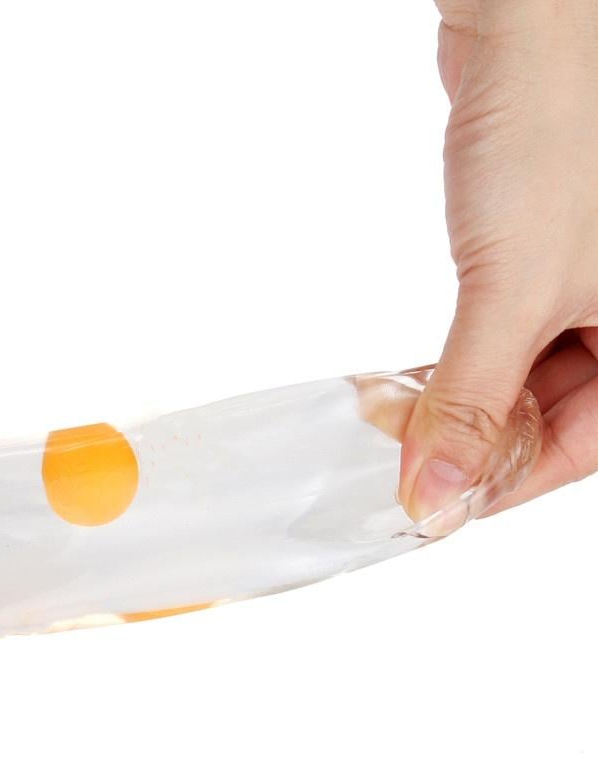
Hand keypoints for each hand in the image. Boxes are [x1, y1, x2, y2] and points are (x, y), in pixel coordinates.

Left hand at [401, 0, 597, 518]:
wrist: (536, 22)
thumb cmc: (559, 133)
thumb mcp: (511, 294)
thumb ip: (472, 403)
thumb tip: (436, 495)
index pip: (580, 448)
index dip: (503, 484)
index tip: (434, 510)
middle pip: (551, 417)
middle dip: (470, 442)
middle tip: (400, 468)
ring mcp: (591, 284)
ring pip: (522, 378)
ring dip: (456, 403)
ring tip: (393, 426)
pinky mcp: (545, 255)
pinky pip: (503, 333)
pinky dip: (456, 360)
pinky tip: (409, 383)